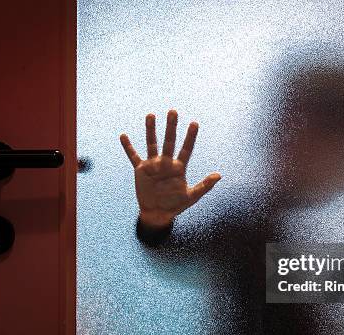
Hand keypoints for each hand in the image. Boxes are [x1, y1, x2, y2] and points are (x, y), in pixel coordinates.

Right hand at [120, 110, 220, 228]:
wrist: (158, 213)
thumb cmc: (175, 205)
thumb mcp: (191, 196)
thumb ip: (204, 186)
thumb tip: (219, 175)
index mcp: (179, 167)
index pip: (186, 149)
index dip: (190, 137)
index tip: (194, 123)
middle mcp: (166, 162)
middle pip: (169, 141)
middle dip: (171, 127)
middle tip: (173, 111)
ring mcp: (153, 165)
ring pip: (152, 144)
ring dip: (151, 130)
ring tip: (151, 115)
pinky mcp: (141, 170)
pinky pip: (133, 156)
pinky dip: (128, 147)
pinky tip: (124, 136)